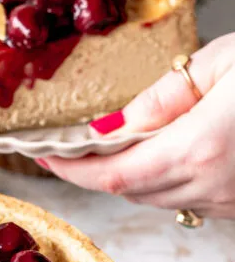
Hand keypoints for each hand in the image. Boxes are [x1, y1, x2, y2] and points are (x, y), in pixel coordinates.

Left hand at [39, 35, 234, 218]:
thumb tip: (110, 127)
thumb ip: (163, 97)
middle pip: (130, 191)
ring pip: (158, 199)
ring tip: (113, 147)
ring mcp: (228, 201)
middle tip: (66, 149)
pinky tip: (163, 153)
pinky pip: (188, 200)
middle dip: (94, 171)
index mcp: (199, 147)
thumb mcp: (223, 61)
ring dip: (132, 176)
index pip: (114, 174)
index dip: (72, 170)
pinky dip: (166, 180)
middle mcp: (211, 185)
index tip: (44, 155)